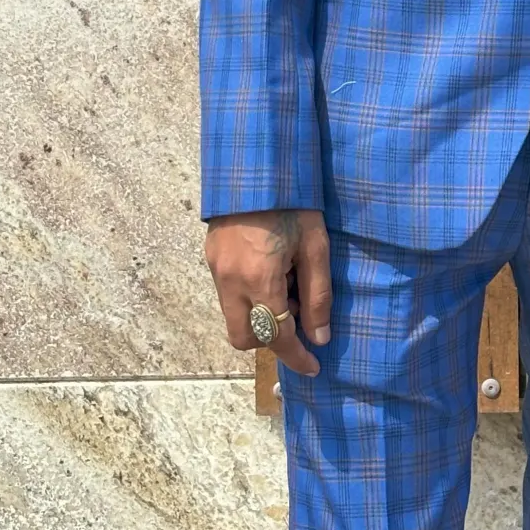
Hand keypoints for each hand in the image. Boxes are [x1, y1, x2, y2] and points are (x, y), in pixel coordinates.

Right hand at [204, 208, 331, 377]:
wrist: (256, 162)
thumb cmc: (294, 202)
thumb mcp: (315, 246)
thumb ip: (317, 295)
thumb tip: (319, 337)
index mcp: (259, 280)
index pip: (276, 336)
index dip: (296, 357)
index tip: (313, 367)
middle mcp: (230, 281)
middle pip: (244, 338)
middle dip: (270, 340)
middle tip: (296, 316)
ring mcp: (215, 269)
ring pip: (233, 317)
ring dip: (259, 316)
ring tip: (286, 283)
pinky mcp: (210, 257)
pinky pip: (228, 294)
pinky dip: (249, 296)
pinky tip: (270, 269)